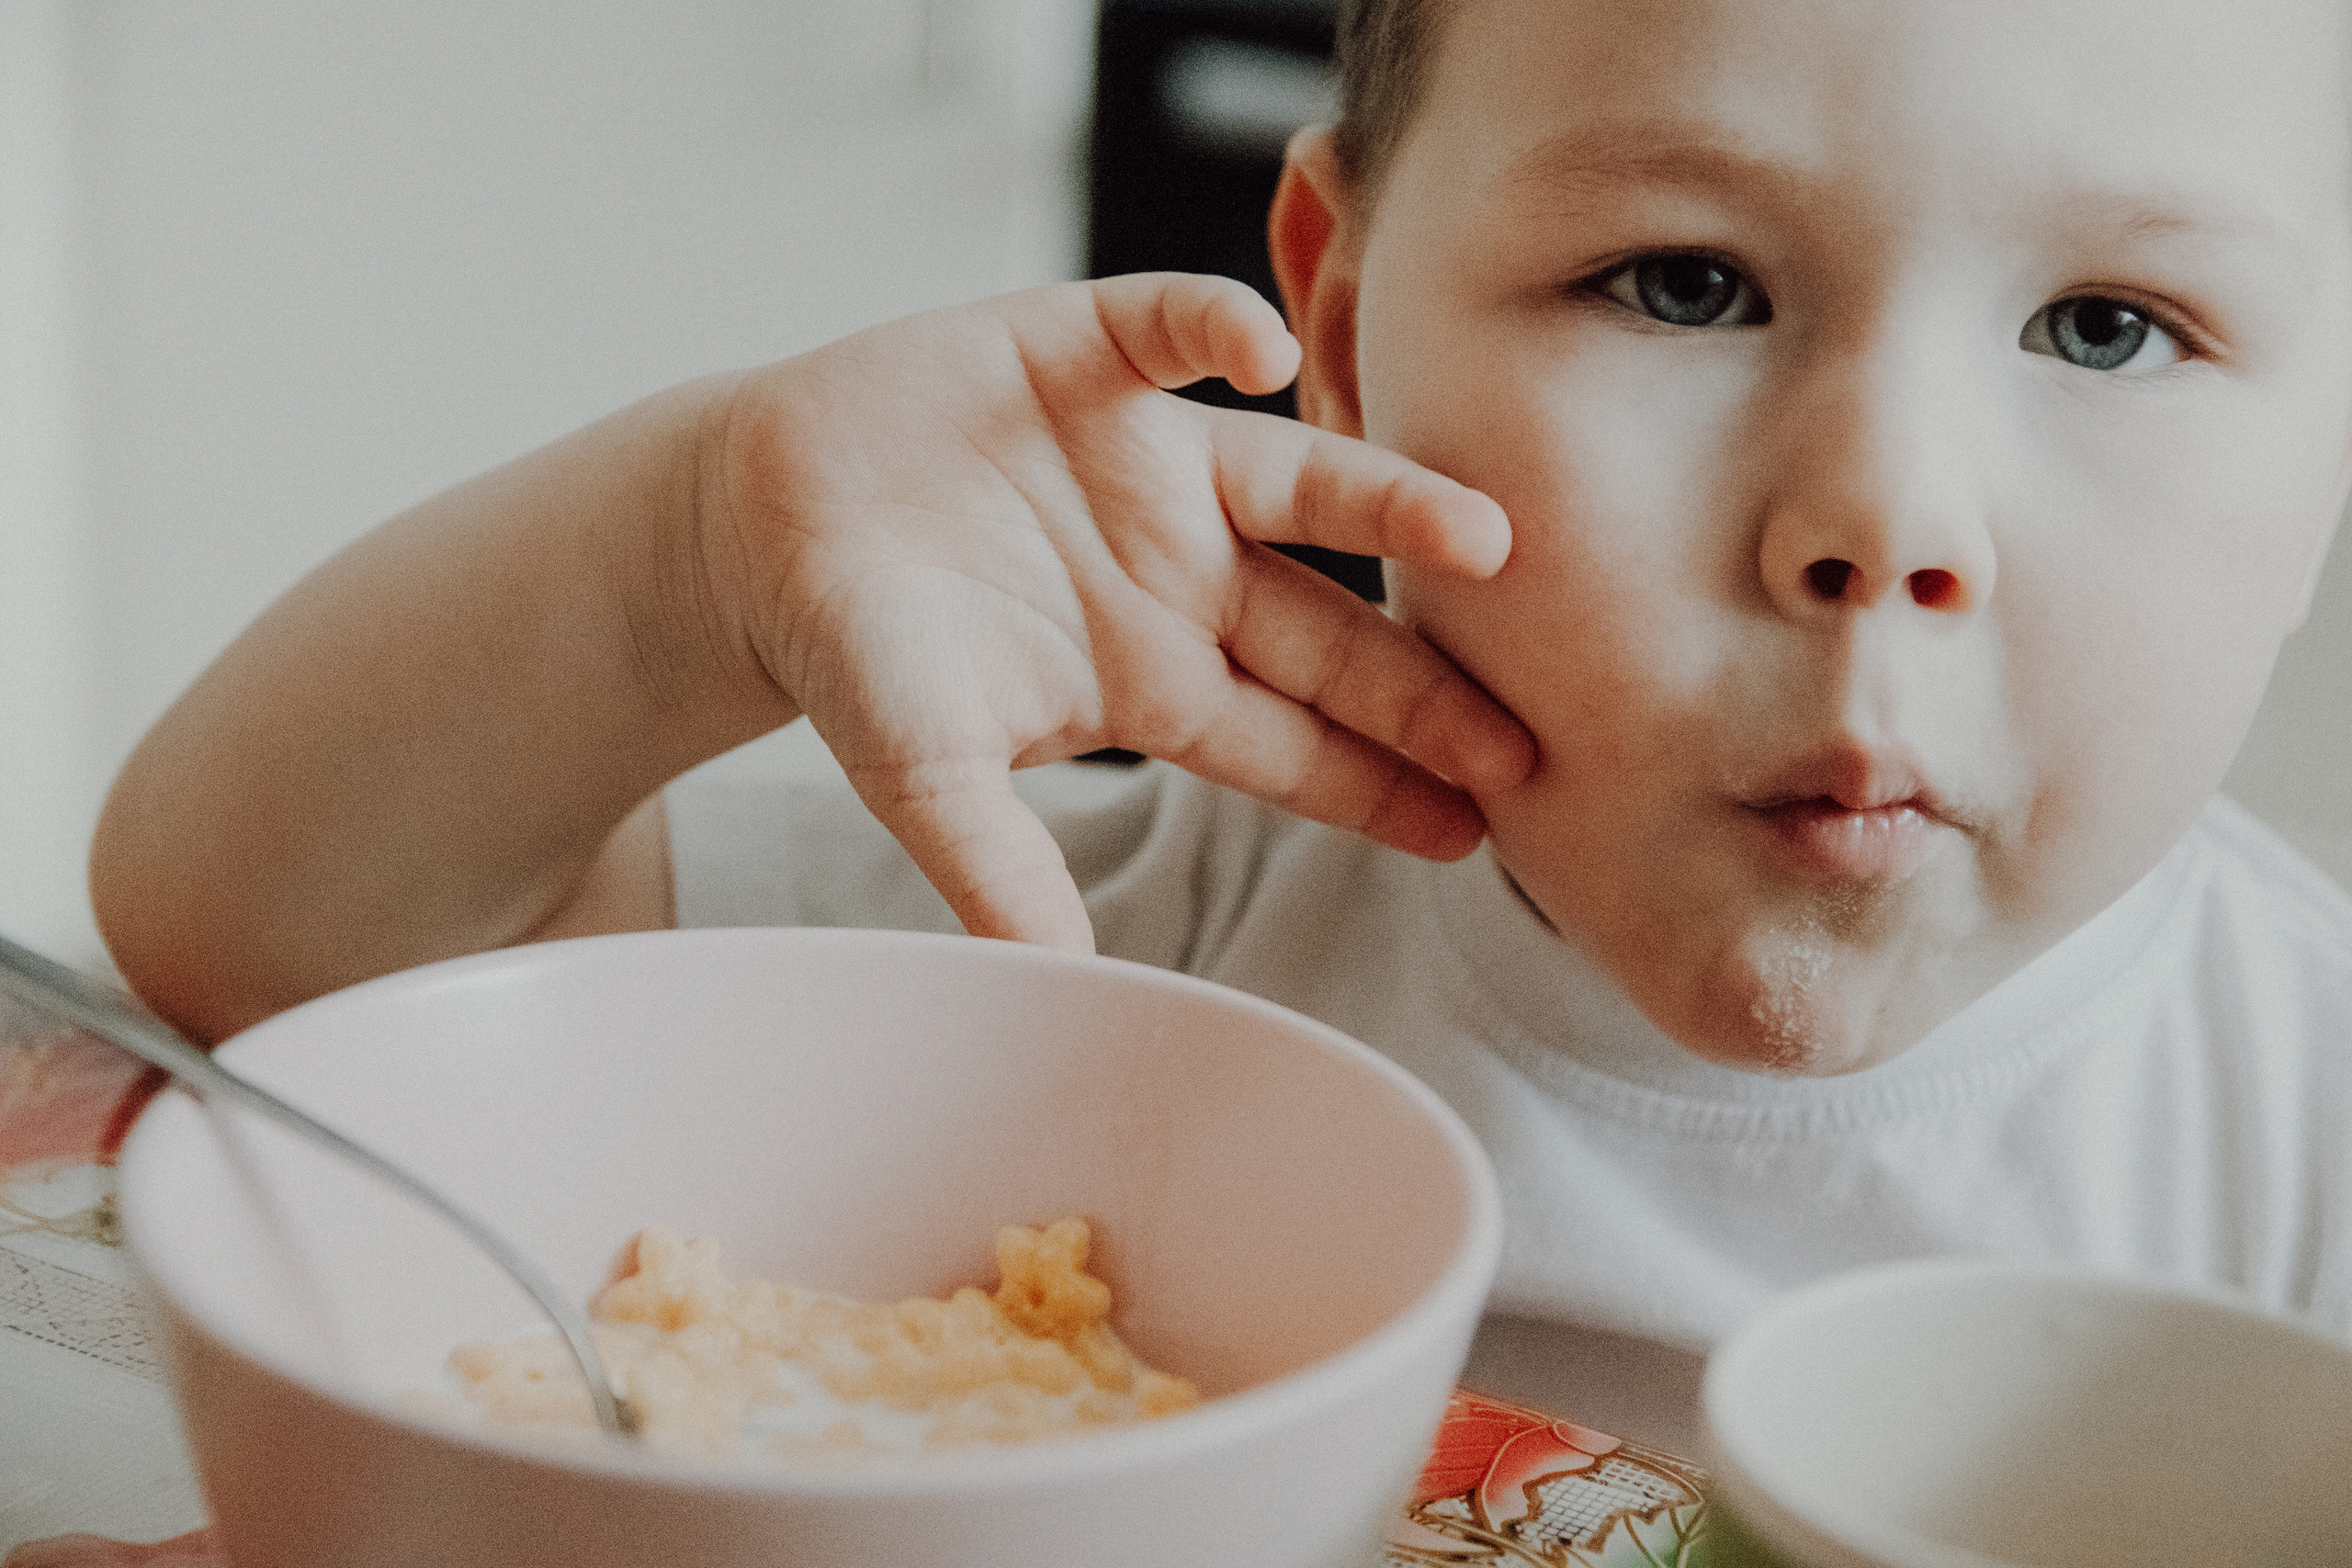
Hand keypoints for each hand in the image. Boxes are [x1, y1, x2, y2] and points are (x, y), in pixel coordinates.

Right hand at [709, 273, 1535, 949]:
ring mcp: (1148, 462)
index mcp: (1156, 676)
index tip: (1481, 826)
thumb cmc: (852, 651)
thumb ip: (998, 868)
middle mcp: (1181, 571)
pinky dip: (1212, 328)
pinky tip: (1264, 350)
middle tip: (1527, 734)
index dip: (1383, 785)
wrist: (755, 519)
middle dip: (1425, 686)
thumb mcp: (925, 775)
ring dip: (1390, 503)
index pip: (1294, 746)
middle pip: (1331, 632)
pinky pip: (1168, 329)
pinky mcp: (1087, 354)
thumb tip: (1056, 985)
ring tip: (1482, 535)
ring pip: (1300, 480)